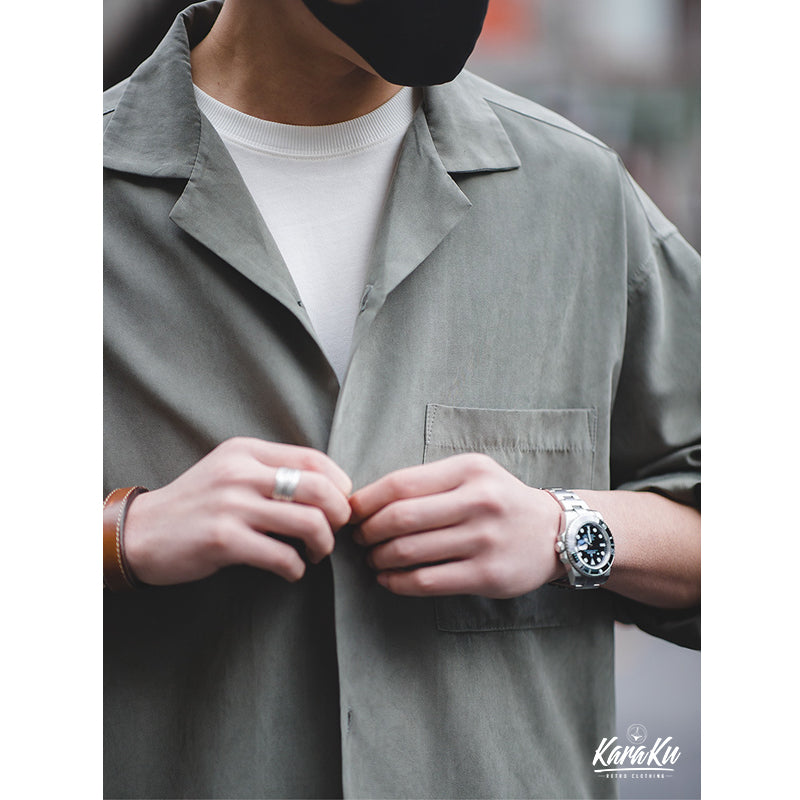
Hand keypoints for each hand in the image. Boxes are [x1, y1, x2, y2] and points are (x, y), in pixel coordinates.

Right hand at [123, 437, 352, 585]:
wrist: (140, 532)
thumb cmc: (195, 504)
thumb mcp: (230, 471)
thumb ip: (270, 471)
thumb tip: (327, 489)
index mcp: (246, 451)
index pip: (314, 459)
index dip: (339, 485)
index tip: (339, 505)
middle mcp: (241, 472)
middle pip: (320, 488)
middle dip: (339, 514)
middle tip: (335, 531)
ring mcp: (231, 506)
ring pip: (308, 522)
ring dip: (324, 544)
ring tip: (316, 553)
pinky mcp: (223, 541)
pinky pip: (282, 556)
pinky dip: (296, 568)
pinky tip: (291, 570)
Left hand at [349, 454, 563, 597]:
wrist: (555, 532)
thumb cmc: (500, 500)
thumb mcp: (472, 474)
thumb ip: (428, 482)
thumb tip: (367, 502)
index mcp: (468, 470)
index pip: (400, 484)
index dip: (366, 501)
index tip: (352, 512)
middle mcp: (478, 501)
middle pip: (400, 518)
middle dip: (368, 532)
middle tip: (359, 539)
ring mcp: (484, 540)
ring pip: (409, 551)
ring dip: (378, 558)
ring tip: (372, 558)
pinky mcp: (487, 575)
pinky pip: (426, 581)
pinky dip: (396, 582)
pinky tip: (388, 579)